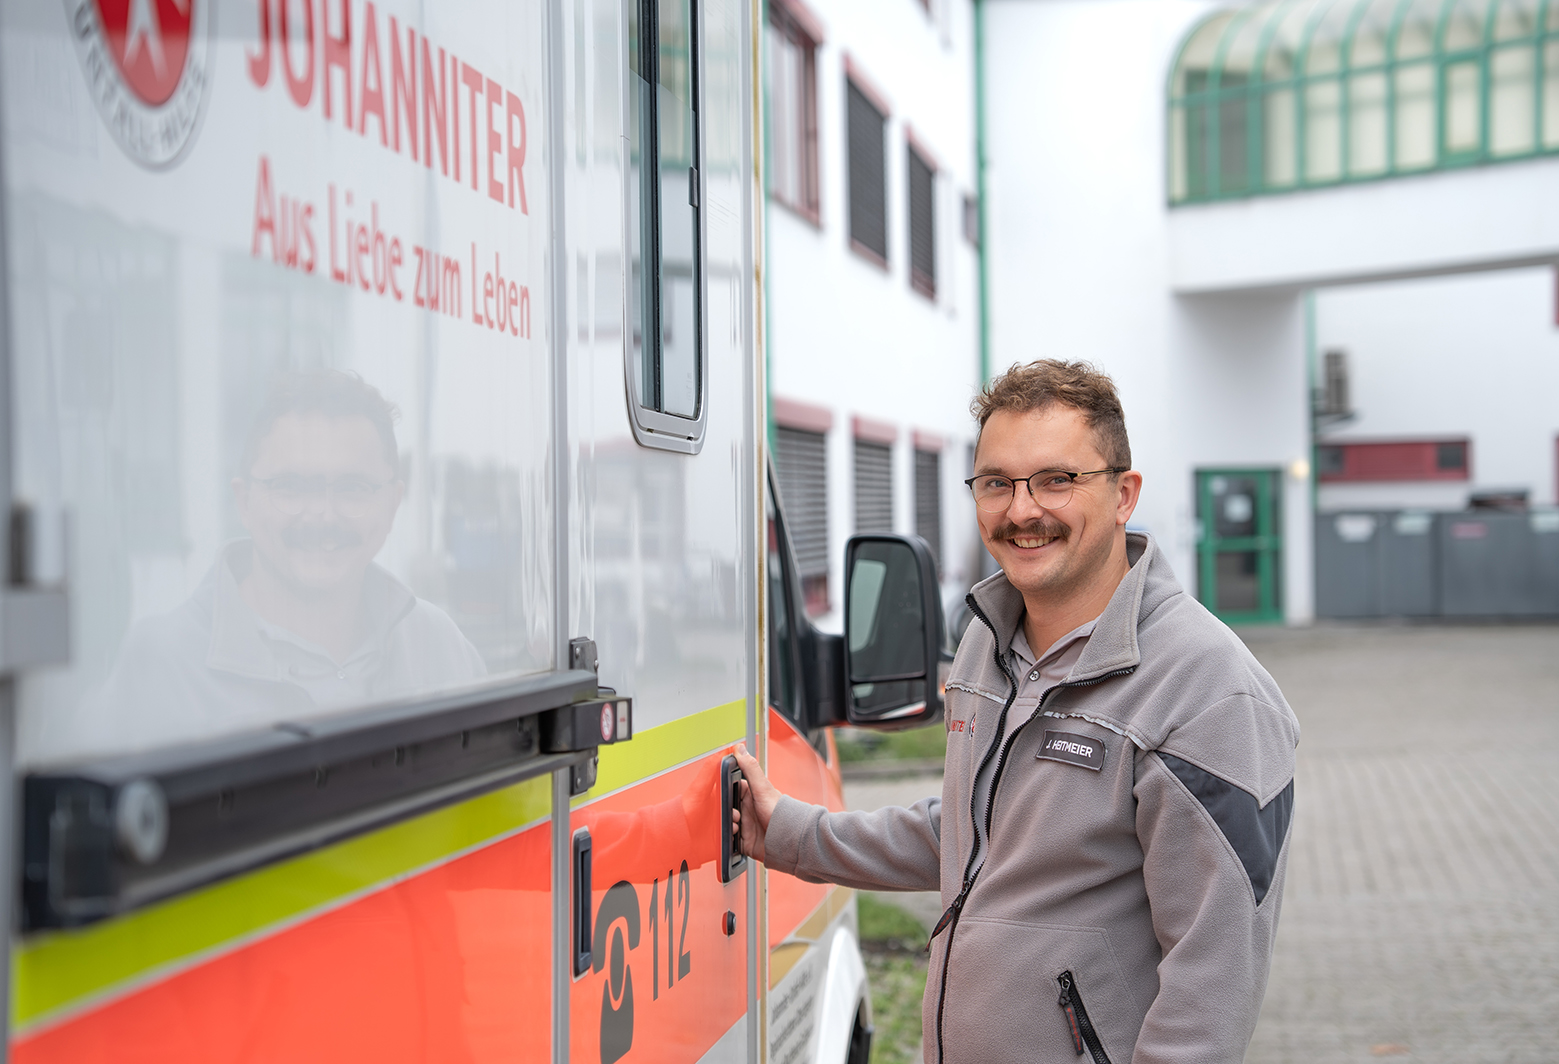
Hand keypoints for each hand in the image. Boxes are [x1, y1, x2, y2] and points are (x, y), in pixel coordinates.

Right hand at [732, 742, 780, 863]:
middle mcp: (746, 809)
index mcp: (749, 795)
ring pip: (725, 823)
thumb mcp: (762, 789)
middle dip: (724, 811)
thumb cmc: (780, 814)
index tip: (718, 793)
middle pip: (725, 807)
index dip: (723, 790)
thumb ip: (750, 768)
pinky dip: (728, 839)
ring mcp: (744, 825)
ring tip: (736, 827)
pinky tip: (735, 837)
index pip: (730, 788)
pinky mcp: (744, 841)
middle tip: (732, 813)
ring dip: (727, 825)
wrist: (787, 841)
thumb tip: (740, 748)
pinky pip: (729, 840)